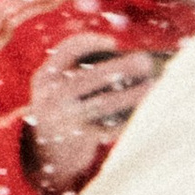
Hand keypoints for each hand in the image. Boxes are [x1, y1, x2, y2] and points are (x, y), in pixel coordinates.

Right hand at [24, 32, 163, 194]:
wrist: (42, 151)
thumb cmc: (61, 106)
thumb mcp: (55, 86)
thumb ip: (79, 68)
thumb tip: (132, 62)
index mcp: (44, 79)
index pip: (68, 51)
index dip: (91, 42)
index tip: (112, 43)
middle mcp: (52, 99)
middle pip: (91, 77)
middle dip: (123, 66)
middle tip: (146, 61)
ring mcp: (65, 121)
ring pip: (104, 103)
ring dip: (133, 93)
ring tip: (153, 85)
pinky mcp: (79, 140)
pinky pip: (111, 126)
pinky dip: (130, 116)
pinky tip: (144, 108)